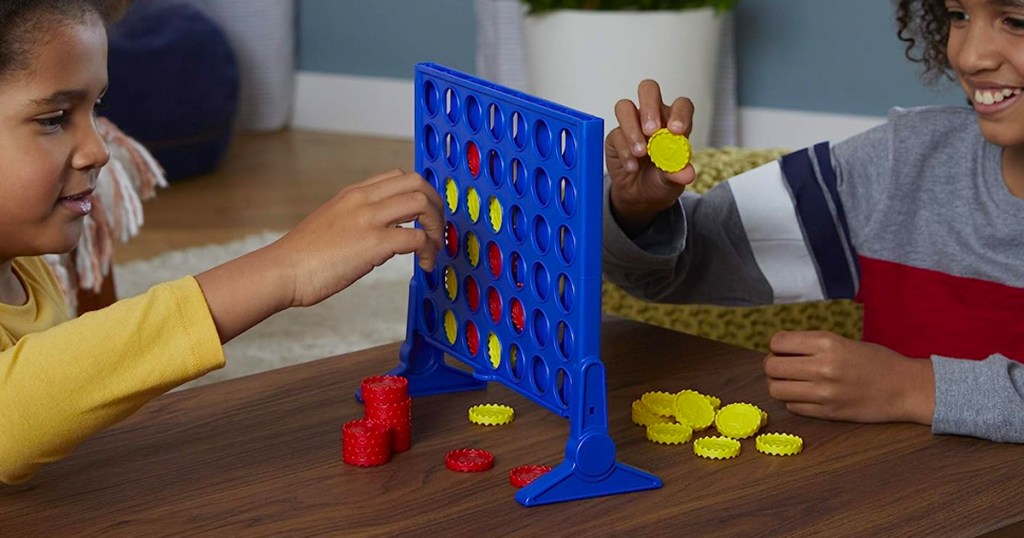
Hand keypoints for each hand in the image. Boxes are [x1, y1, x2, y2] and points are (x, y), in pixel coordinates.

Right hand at [272, 169, 443, 306]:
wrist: (282, 271)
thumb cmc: (303, 257)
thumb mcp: (333, 224)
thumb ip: (359, 221)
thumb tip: (388, 236)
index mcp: (353, 194)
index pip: (398, 176)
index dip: (420, 194)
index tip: (424, 217)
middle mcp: (362, 199)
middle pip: (417, 182)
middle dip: (436, 205)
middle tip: (436, 230)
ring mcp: (368, 219)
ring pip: (421, 203)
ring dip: (435, 226)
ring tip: (433, 248)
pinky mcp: (372, 243)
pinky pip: (416, 238)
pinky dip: (428, 250)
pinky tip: (423, 264)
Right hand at [605, 79, 696, 235]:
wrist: (639, 196)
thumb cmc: (660, 180)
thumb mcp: (672, 180)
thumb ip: (678, 173)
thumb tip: (687, 173)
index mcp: (673, 122)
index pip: (680, 105)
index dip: (679, 113)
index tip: (676, 129)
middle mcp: (653, 117)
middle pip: (648, 91)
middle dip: (649, 108)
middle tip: (651, 131)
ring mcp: (632, 123)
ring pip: (625, 107)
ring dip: (632, 128)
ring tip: (640, 152)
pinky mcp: (615, 136)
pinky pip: (616, 134)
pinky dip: (624, 151)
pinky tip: (632, 166)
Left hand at [763, 331, 935, 424]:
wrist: (906, 388)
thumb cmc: (876, 361)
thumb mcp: (843, 341)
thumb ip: (811, 345)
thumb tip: (778, 350)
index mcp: (827, 343)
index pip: (778, 342)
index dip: (777, 346)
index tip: (784, 349)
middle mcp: (823, 367)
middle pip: (771, 367)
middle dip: (773, 365)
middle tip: (784, 366)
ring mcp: (824, 393)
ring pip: (776, 390)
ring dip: (778, 385)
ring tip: (791, 382)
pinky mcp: (828, 413)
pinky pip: (792, 407)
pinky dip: (793, 401)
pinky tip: (805, 395)